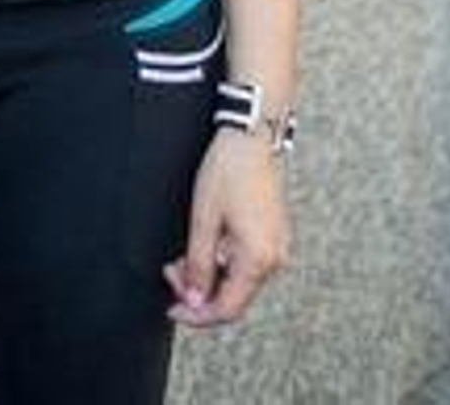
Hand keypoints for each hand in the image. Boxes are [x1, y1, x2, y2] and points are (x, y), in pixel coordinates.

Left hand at [163, 131, 290, 327]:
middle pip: (234, 295)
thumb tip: (193, 300)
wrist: (253, 135)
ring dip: (209, 273)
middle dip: (198, 289)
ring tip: (183, 253)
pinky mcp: (274, 234)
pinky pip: (247, 261)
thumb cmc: (230, 169)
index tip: (173, 309)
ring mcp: (277, 246)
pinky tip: (205, 243)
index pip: (227, 308)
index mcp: (258, 259)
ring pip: (239, 278)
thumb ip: (198, 264)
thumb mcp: (203, 218)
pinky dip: (223, 259)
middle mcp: (275, 259)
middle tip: (171, 271)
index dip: (197, 314)